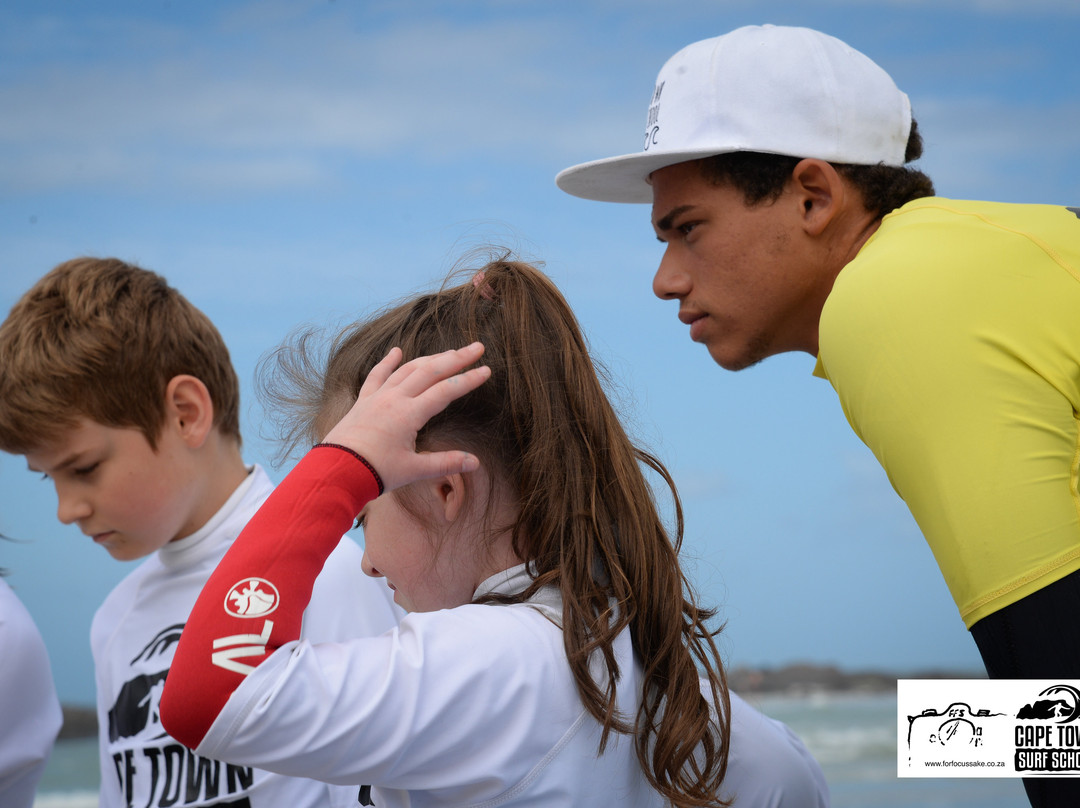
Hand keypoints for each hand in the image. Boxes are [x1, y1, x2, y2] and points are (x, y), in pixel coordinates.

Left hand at [322, 342, 490, 491]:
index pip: (446, 391)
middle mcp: (395, 398)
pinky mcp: (363, 401)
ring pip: (408, 369)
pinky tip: (396, 351)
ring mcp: (377, 397)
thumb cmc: (375, 471)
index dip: (468, 380)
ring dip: (430, 358)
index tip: (487, 370)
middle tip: (476, 347)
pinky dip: (388, 362)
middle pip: (430, 371)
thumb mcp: (413, 470)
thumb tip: (475, 463)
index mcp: (409, 414)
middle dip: (456, 358)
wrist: (336, 471)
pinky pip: (377, 375)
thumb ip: (445, 463)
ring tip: (449, 352)